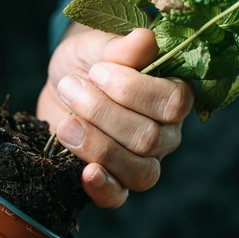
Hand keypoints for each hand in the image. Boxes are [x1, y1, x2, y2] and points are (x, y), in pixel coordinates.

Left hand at [37, 24, 193, 207]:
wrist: (64, 83)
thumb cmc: (89, 60)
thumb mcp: (96, 45)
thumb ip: (119, 46)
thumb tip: (144, 40)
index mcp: (174, 96)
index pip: (172, 103)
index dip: (131, 89)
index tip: (96, 71)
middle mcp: (167, 133)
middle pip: (150, 139)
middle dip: (102, 113)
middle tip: (71, 88)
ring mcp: (143, 162)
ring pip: (140, 172)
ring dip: (98, 147)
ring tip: (66, 124)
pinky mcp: (114, 181)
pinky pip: (118, 197)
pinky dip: (102, 188)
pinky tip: (85, 173)